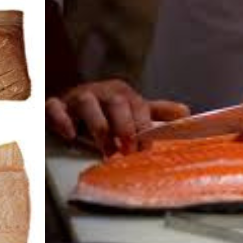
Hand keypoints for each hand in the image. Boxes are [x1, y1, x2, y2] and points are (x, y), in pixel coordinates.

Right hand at [46, 79, 189, 154]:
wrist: (70, 104)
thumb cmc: (105, 111)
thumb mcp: (132, 111)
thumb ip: (156, 113)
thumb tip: (186, 112)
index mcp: (122, 93)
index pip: (138, 106)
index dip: (143, 127)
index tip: (147, 149)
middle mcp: (101, 92)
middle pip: (116, 102)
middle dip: (125, 126)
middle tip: (129, 151)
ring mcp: (78, 97)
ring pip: (87, 103)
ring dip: (99, 127)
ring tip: (106, 150)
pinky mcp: (57, 106)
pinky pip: (55, 107)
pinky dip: (61, 119)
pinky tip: (69, 134)